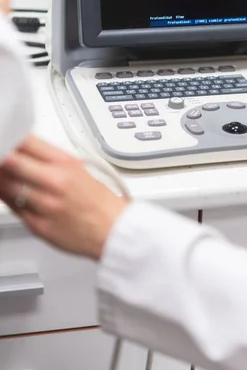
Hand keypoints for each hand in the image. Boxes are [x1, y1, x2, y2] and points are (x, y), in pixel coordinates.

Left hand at [0, 135, 128, 259]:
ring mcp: (46, 204)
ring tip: (5, 177)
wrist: (113, 229)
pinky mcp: (39, 226)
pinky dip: (8, 200)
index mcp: (66, 162)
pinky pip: (14, 209)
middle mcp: (56, 181)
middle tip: (2, 159)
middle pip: (12, 162)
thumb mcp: (77, 168)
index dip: (9, 141)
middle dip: (3, 159)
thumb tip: (20, 150)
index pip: (27, 142)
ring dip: (2, 180)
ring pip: (8, 187)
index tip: (5, 142)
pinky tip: (11, 196)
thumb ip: (47, 158)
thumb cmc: (97, 199)